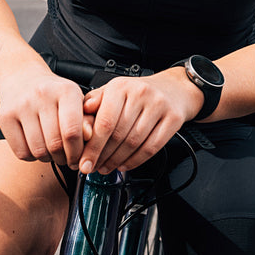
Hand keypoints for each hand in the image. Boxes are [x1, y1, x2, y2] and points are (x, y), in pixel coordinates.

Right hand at [0, 59, 87, 167]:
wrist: (22, 77)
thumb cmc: (55, 94)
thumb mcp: (76, 100)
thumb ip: (87, 120)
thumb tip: (89, 138)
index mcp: (66, 90)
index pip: (73, 131)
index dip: (78, 152)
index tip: (80, 158)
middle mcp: (42, 95)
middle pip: (55, 144)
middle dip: (64, 158)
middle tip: (66, 158)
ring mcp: (21, 105)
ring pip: (38, 150)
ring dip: (48, 159)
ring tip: (52, 152)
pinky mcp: (4, 117)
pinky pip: (21, 152)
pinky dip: (31, 157)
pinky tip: (36, 147)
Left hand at [77, 68, 204, 175]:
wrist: (173, 88)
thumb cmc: (138, 93)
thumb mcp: (114, 90)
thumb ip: (95, 102)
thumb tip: (81, 114)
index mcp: (121, 86)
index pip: (104, 122)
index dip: (92, 146)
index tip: (84, 161)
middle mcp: (140, 94)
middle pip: (118, 135)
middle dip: (103, 156)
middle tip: (93, 167)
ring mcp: (159, 106)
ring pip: (134, 143)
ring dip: (117, 161)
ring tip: (107, 167)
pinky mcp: (173, 119)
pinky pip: (152, 147)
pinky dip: (136, 160)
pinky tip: (125, 164)